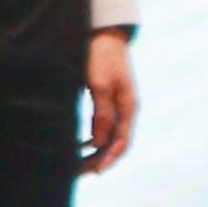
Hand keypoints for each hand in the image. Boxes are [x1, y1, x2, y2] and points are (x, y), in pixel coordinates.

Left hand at [80, 32, 138, 174]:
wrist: (104, 34)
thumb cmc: (101, 57)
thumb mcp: (99, 85)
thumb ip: (101, 114)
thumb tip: (98, 143)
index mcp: (128, 106)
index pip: (121, 142)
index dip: (108, 158)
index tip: (95, 172)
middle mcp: (126, 109)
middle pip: (116, 143)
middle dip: (100, 159)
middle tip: (80, 172)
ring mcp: (119, 105)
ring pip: (109, 136)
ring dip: (96, 151)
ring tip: (79, 163)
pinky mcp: (109, 100)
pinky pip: (104, 127)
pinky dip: (93, 139)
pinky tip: (81, 145)